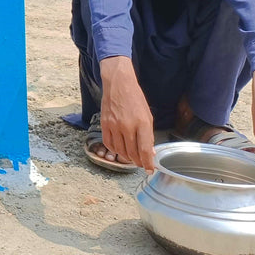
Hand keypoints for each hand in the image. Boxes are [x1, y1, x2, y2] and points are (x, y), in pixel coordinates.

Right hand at [99, 56, 155, 171]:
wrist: (118, 84)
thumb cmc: (135, 98)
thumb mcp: (148, 115)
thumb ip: (149, 135)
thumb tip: (150, 152)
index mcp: (142, 123)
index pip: (145, 149)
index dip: (148, 163)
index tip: (149, 170)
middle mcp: (127, 126)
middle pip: (132, 153)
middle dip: (138, 162)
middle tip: (142, 164)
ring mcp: (114, 125)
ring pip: (120, 151)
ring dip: (127, 158)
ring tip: (132, 158)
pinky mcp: (104, 124)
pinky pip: (108, 143)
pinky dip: (114, 150)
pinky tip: (119, 150)